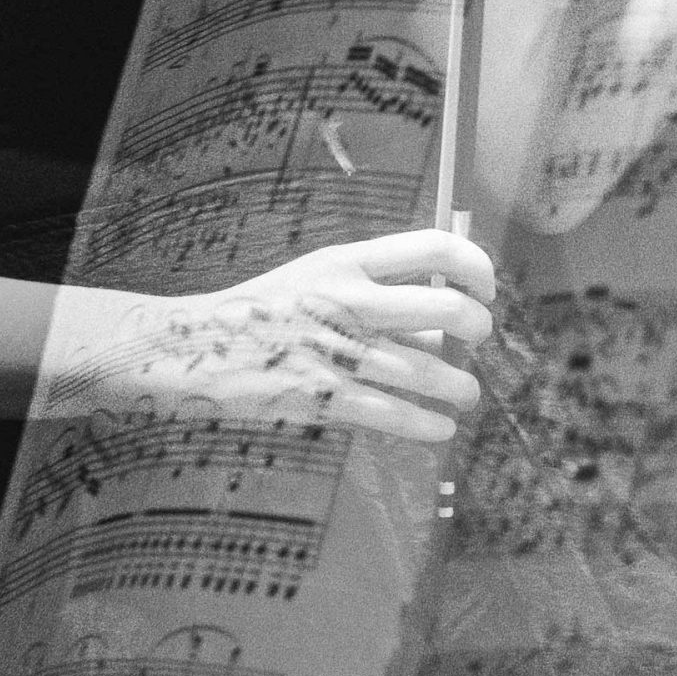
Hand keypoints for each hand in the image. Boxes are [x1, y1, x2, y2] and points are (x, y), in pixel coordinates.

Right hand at [121, 228, 493, 442]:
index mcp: (346, 260)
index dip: (475, 266)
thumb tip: (441, 312)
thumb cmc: (264, 311)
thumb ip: (373, 287)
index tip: (485, 288)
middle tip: (481, 340)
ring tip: (468, 396)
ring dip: (460, 386)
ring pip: (425, 368)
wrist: (191, 347)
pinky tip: (441, 429)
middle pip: (444, 305)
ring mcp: (334, 350)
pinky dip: (426, 424)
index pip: (433, 246)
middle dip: (478, 327)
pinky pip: (391, 413)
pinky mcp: (320, 396)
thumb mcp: (317, 276)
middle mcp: (346, 299)